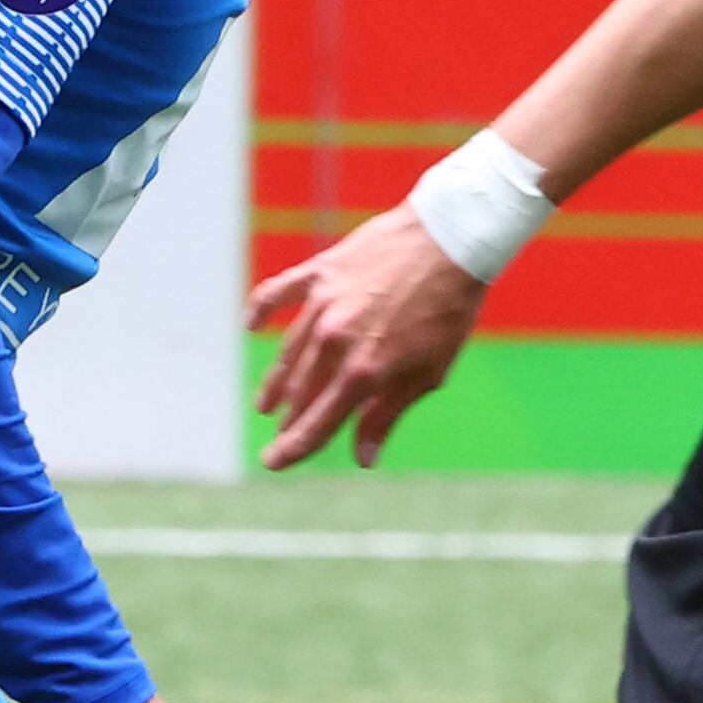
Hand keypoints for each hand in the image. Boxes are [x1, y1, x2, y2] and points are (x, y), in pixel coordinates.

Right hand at [250, 206, 489, 471]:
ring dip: (278, 383)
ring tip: (267, 403)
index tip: (272, 463)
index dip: (293, 448)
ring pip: (289, 354)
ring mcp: (322, 305)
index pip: (317, 422)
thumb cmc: (448, 310)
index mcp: (364, 372)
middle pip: (301, 393)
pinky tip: (250, 325)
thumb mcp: (428, 373)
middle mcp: (335, 342)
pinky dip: (261, 310)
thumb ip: (387, 414)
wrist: (451, 238)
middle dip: (289, 420)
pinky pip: (279, 294)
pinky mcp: (320, 273)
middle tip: (279, 436)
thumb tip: (363, 458)